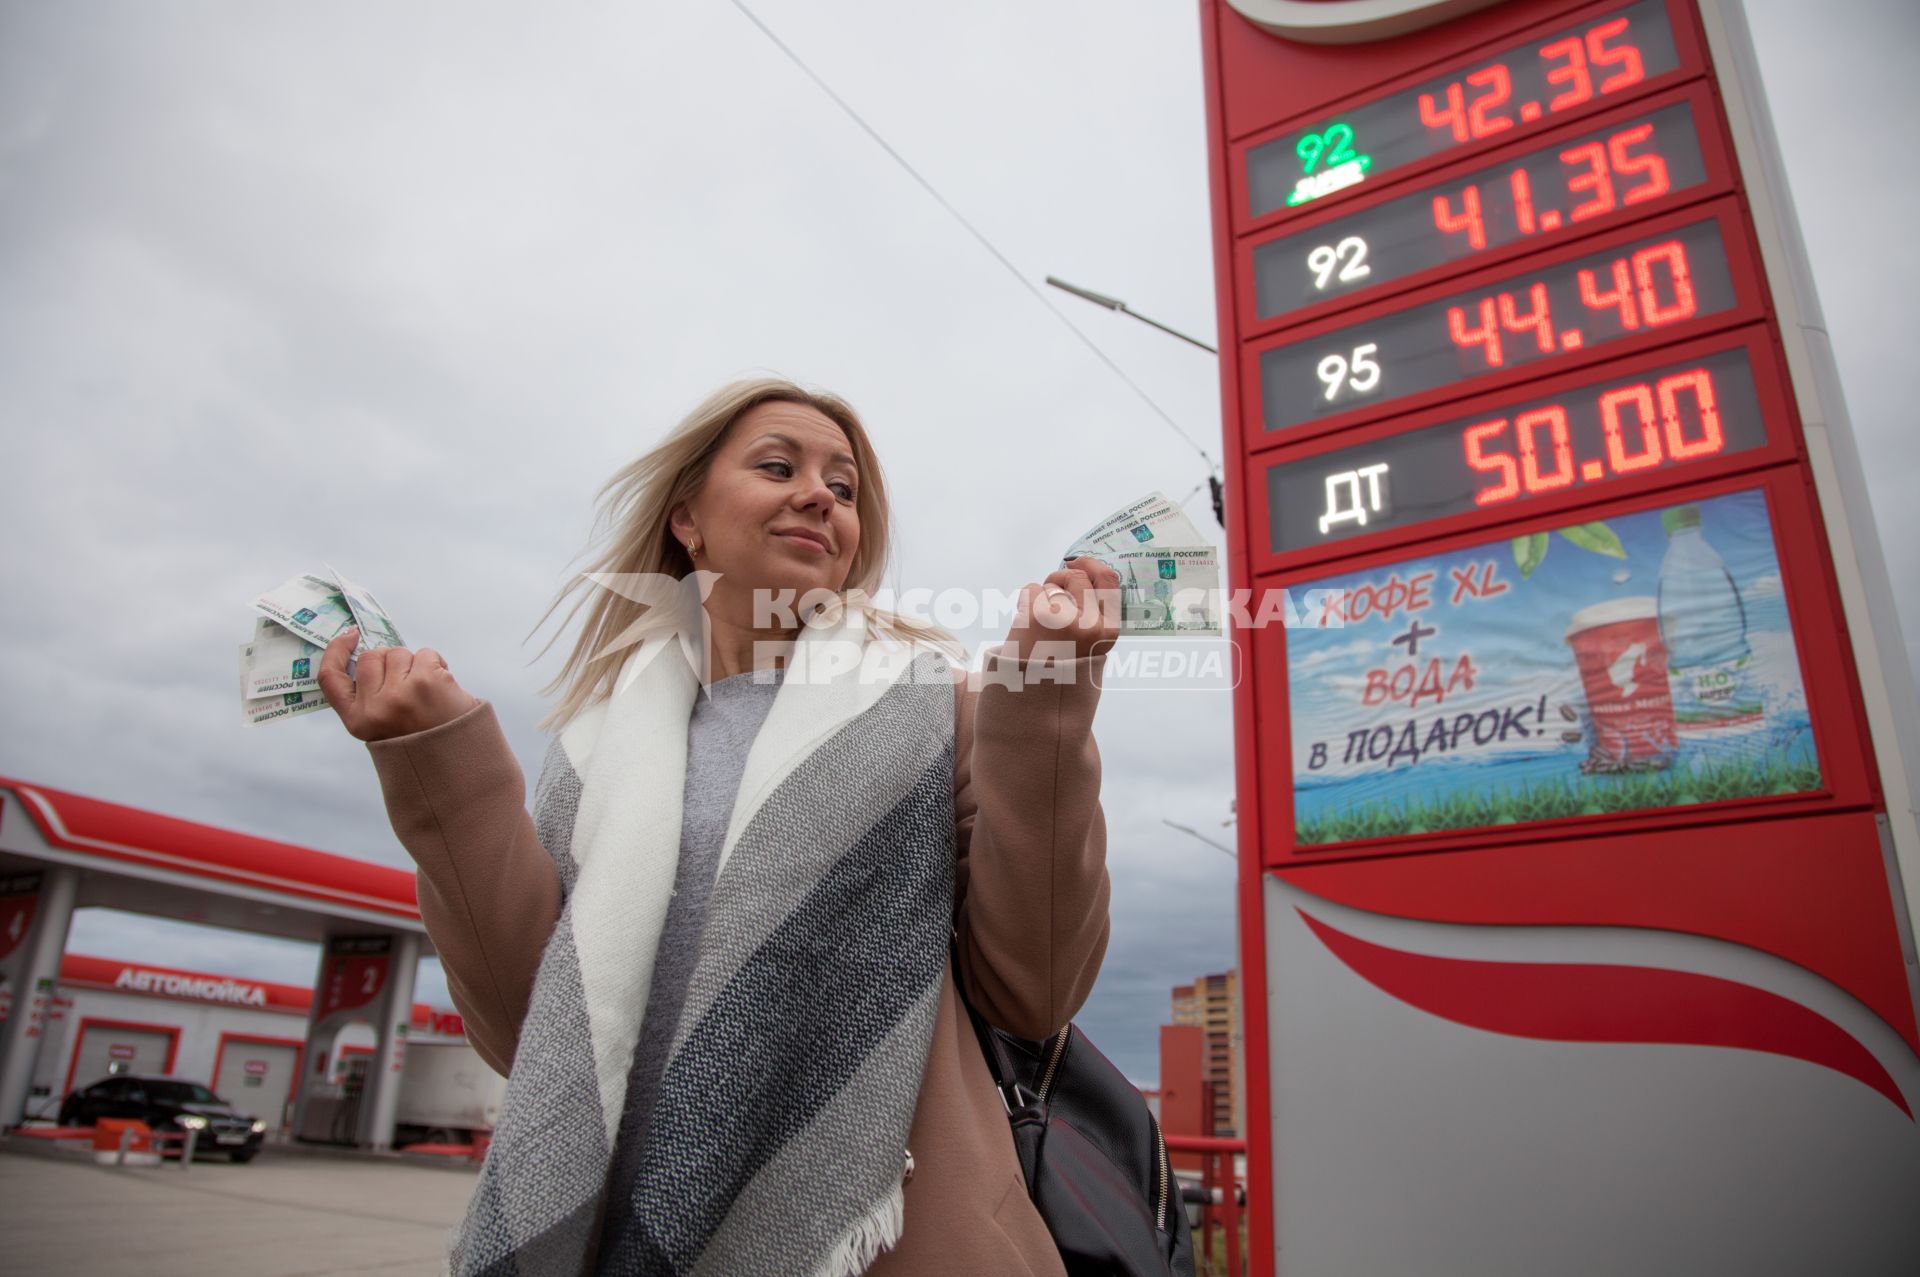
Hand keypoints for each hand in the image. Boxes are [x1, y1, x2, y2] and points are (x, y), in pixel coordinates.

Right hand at [316, 627, 481, 741]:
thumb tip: (371, 657)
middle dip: (388, 660)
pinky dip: (436, 663)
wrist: (459, 760)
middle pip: (370, 657)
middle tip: (407, 681)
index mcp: (358, 720)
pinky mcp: (428, 681)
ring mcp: (400, 692)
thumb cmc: (422, 740)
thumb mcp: (382, 726)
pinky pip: (425, 654)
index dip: (336, 651)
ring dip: (414, 663)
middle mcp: (375, 707)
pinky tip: (442, 685)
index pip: (331, 678)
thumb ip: (369, 697)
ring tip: (426, 689)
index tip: (349, 637)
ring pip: (398, 652)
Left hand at [1002, 555, 1121, 662]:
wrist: (1032, 693)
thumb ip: (1093, 613)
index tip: (1080, 562)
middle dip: (1061, 577)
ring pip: (1051, 584)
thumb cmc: (1061, 666)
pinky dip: (1026, 600)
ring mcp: (1062, 618)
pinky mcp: (1036, 616)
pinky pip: (1032, 589)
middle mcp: (1088, 623)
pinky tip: (1027, 622)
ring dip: (1043, 594)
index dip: (1092, 565)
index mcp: (1107, 630)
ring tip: (1040, 621)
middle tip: (1052, 595)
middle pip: (1076, 576)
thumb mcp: (1091, 644)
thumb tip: (1081, 570)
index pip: (1109, 581)